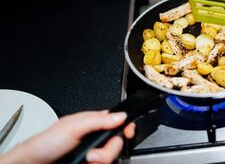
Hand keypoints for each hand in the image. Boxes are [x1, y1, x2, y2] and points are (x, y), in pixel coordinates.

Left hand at [0, 111, 135, 163]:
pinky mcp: (91, 163)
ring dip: (101, 160)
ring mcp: (93, 153)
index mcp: (93, 122)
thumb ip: (98, 120)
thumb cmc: (46, 143)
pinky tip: (86, 163)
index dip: (125, 126)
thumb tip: (120, 116)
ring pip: (112, 157)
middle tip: (93, 153)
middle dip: (108, 150)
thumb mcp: (72, 126)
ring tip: (86, 160)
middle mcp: (95, 138)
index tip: (128, 132)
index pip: (118, 122)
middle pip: (117, 142)